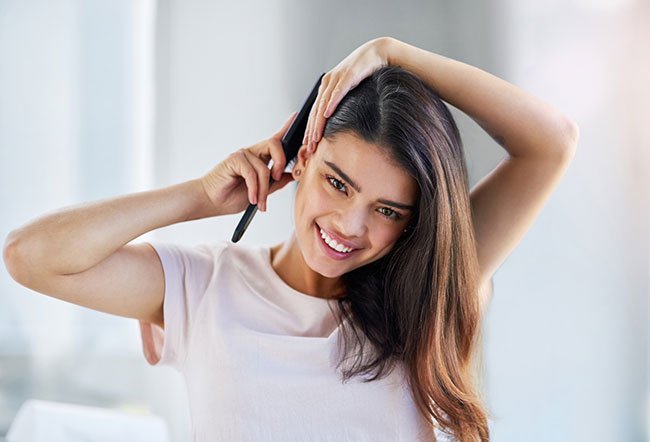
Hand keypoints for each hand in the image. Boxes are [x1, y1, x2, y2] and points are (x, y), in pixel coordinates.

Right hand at [198, 112, 296, 215]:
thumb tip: (292, 175)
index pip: (275, 140)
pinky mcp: (234, 159)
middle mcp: (252, 153)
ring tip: (260, 203)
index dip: (285, 128)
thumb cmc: (232, 196)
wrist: (212, 202)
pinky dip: (254, 189)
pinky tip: (252, 198)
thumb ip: (275, 183)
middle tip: (277, 178)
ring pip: (264, 168)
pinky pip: (251, 173)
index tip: (296, 116)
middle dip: (281, 162)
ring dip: (264, 189)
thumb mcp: (260, 192)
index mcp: (260, 158)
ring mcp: (242, 155)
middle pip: (275, 144)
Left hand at [303, 37, 391, 151]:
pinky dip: (332, 103)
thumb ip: (340, 100)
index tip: (308, 143)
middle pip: (316, 110)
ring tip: (315, 137)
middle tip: (309, 146)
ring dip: (318, 122)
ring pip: (324, 104)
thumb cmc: (364, 72)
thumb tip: (335, 118)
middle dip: (312, 130)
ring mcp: (337, 78)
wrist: (376, 52)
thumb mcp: (349, 88)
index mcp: (326, 86)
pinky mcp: (348, 75)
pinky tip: (327, 114)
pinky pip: (338, 92)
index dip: (311, 128)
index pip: (315, 111)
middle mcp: (328, 82)